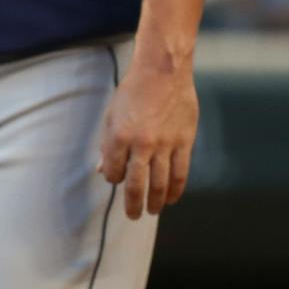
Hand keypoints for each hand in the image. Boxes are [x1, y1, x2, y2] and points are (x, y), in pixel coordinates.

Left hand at [98, 50, 197, 218]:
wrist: (162, 73)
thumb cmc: (132, 92)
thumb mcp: (111, 116)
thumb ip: (108, 146)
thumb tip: (103, 171)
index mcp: (119, 137)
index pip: (115, 172)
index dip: (114, 180)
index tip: (116, 181)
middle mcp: (142, 144)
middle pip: (137, 184)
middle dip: (134, 204)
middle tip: (133, 216)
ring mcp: (165, 145)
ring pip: (161, 183)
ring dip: (157, 201)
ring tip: (153, 211)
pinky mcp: (184, 142)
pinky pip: (181, 173)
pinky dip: (177, 189)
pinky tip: (173, 198)